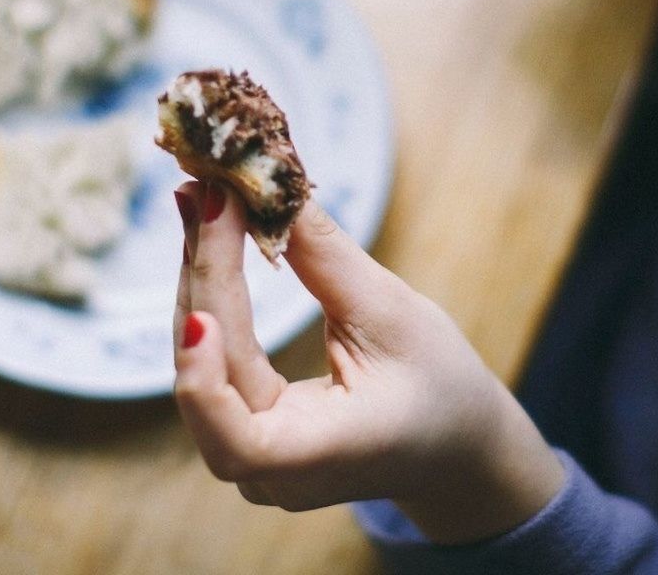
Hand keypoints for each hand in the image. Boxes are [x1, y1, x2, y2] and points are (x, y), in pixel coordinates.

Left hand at [171, 181, 564, 543]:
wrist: (457, 442)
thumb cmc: (441, 385)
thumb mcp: (392, 315)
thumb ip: (323, 257)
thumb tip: (268, 185)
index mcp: (317, 458)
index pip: (235, 435)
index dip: (203, 369)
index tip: (202, 280)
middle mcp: (272, 472)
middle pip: (209, 378)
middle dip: (202, 278)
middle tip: (203, 193)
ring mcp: (254, 457)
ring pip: (203, 364)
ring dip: (200, 279)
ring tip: (200, 200)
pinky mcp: (249, 429)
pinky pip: (216, 361)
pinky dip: (213, 298)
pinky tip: (209, 241)